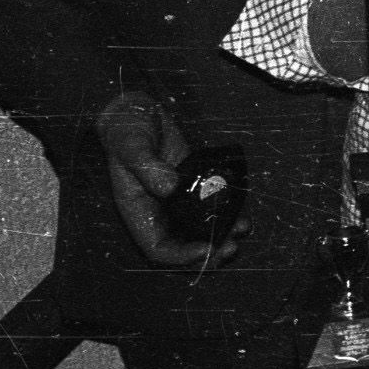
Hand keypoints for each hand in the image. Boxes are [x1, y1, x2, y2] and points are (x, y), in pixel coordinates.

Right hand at [97, 88, 235, 268]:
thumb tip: (170, 188)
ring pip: (199, 230)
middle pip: (183, 245)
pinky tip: (242, 214)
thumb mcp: (132, 146)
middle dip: (208, 252)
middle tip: (231, 247)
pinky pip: (209, 208)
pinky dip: (225, 214)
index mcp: (138, 212)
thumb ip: (148, 167)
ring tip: (242, 230)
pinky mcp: (192, 186)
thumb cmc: (126, 131)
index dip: (181, 256)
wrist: (136, 113)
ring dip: (221, 235)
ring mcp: (176, 201)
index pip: (158, 248)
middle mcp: (158, 212)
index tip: (204, 249)